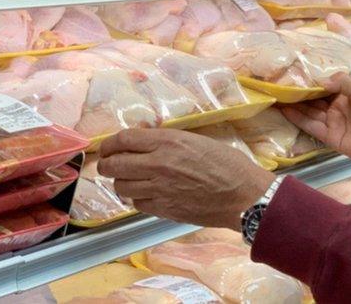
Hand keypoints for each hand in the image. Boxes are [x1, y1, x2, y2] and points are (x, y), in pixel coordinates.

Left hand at [97, 129, 274, 228]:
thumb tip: (145, 141)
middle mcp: (157, 164)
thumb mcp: (198, 140)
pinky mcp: (162, 209)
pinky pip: (136, 203)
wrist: (243, 196)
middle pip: (113, 164)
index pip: (123, 139)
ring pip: (121, 186)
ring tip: (130, 179)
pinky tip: (146, 194)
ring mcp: (158, 189)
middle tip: (109, 164)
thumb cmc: (228, 164)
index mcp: (168, 142)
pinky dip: (137, 198)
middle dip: (107, 164)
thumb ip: (169, 141)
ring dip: (121, 182)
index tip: (108, 147)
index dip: (110, 143)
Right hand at [282, 73, 350, 171]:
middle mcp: (336, 106)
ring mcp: (332, 121)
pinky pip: (311, 126)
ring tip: (276, 95)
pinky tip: (285, 110)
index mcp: (346, 93)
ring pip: (309, 111)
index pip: (325, 85)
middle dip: (298, 92)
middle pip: (313, 98)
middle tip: (279, 83)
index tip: (294, 72)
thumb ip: (343, 83)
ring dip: (294, 105)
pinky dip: (298, 119)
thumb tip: (321, 80)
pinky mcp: (329, 136)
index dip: (311, 80)